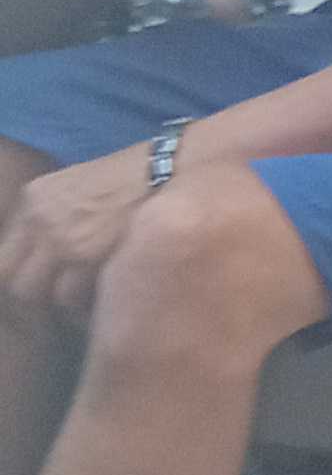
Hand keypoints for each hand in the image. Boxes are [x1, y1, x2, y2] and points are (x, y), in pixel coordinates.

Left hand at [0, 146, 151, 320]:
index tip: (43, 291)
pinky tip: (113, 297)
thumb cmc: (135, 180)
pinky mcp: (91, 257)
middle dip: (43, 301)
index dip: (22, 280)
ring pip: (53, 297)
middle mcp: (40, 221)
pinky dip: (96, 305)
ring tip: (97, 300)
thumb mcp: (81, 189)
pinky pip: (80, 299)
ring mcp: (64, 240)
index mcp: (34, 200)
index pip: (4, 259)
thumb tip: (49, 261)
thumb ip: (57, 220)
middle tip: (67, 305)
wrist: (173, 168)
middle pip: (19, 284)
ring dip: (76, 305)